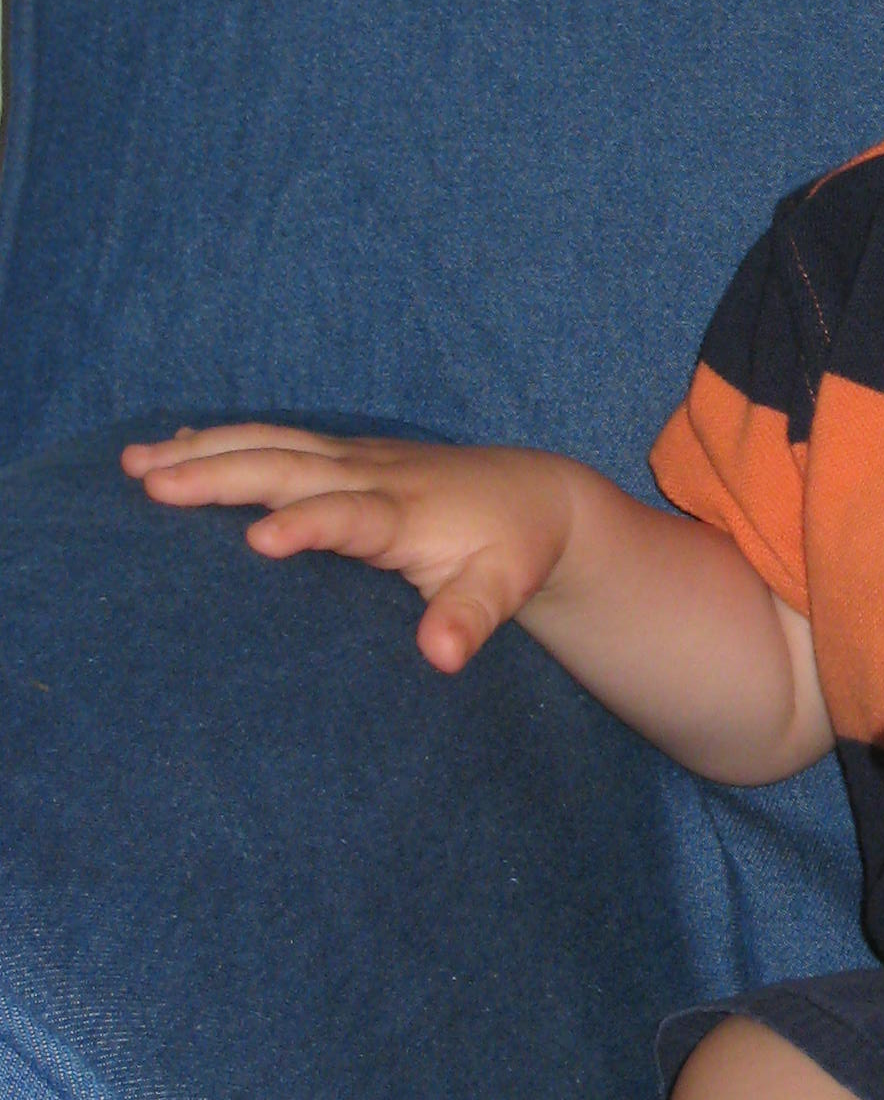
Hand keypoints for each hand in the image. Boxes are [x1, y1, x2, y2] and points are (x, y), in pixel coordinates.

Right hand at [122, 423, 579, 672]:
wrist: (532, 495)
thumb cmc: (510, 552)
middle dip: (222, 473)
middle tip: (153, 485)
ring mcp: (352, 459)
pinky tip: (170, 447)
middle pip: (289, 468)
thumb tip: (442, 658)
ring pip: (271, 446)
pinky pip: (274, 442)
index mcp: (404, 514)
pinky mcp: (341, 456)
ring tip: (134, 464)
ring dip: (204, 451)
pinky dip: (221, 442)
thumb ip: (470, 619)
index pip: (351, 515)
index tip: (258, 540)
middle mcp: (371, 476)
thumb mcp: (503, 590)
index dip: (308, 524)